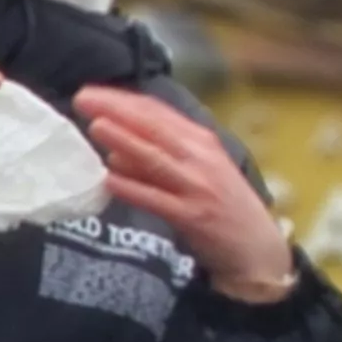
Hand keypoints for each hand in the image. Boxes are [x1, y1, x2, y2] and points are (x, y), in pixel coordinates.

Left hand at [75, 87, 295, 305]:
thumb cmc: (225, 205)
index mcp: (202, 142)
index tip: (92, 93)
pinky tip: (108, 180)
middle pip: (155, 128)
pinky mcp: (193, 216)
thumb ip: (161, 160)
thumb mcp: (200, 171)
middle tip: (83, 98)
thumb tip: (115, 151)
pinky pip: (157, 199)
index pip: (158, 113)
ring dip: (125, 141)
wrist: (257, 247)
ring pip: (155, 158)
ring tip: (96, 126)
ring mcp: (197, 186)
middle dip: (118, 110)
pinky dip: (132, 187)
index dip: (123, 100)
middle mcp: (201, 158)